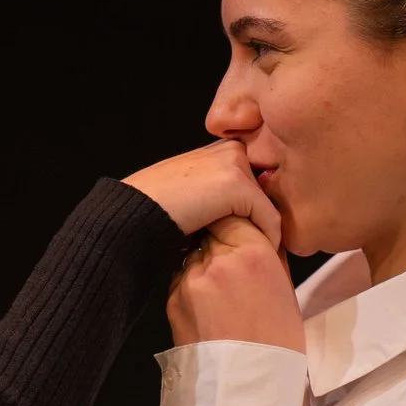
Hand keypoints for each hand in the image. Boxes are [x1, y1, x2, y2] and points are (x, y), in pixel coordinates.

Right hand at [124, 141, 281, 243]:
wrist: (134, 213)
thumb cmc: (155, 211)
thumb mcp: (192, 194)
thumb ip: (217, 194)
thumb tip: (246, 218)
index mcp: (220, 149)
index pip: (256, 181)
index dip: (257, 210)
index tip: (255, 238)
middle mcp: (231, 149)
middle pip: (267, 192)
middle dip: (264, 220)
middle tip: (260, 250)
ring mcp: (235, 164)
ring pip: (270, 206)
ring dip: (266, 232)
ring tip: (256, 256)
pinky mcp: (237, 184)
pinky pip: (270, 219)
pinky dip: (269, 241)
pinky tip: (256, 256)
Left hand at [167, 215, 303, 349]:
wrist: (247, 388)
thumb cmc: (277, 344)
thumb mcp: (286, 291)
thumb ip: (268, 256)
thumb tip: (257, 233)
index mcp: (254, 254)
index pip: (236, 214)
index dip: (239, 223)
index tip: (244, 233)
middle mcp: (218, 260)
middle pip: (211, 229)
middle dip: (219, 239)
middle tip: (231, 261)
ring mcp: (191, 280)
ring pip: (194, 254)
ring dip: (205, 263)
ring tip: (221, 293)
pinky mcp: (173, 301)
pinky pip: (182, 280)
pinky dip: (192, 286)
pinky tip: (208, 309)